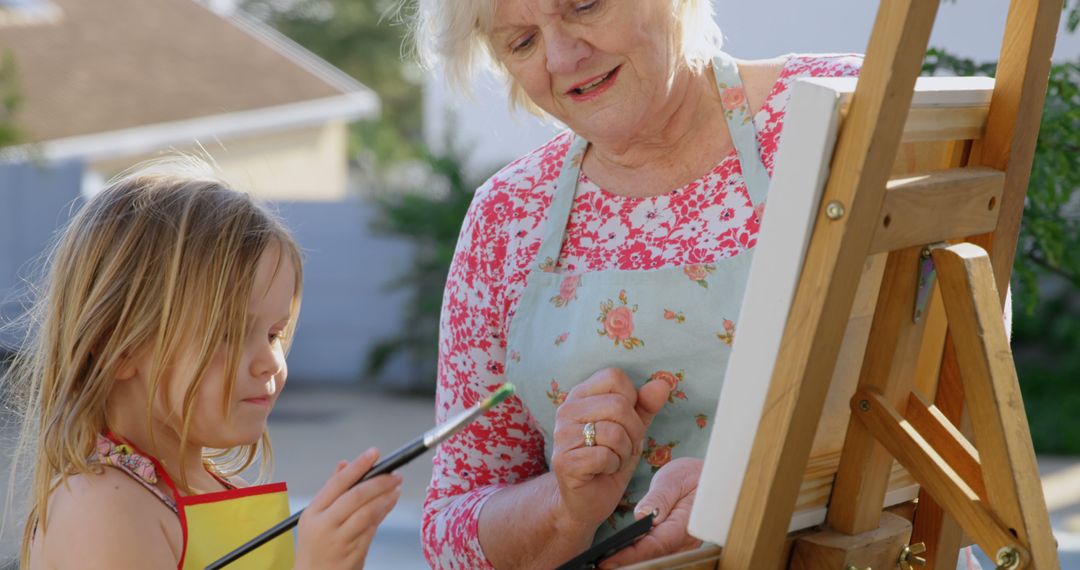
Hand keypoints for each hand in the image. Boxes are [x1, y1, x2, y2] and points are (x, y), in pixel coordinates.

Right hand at [295, 448, 401, 569]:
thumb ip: (332, 491)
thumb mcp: (316, 518)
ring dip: (386, 497)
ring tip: (397, 487)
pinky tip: (391, 502)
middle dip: (379, 482)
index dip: (358, 465)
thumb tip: (344, 463)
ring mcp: (338, 541)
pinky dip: (383, 513)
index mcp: (313, 512)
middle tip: (395, 474)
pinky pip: (372, 528)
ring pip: (368, 512)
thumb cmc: (317, 546)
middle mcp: (324, 525)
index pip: (338, 483)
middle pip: (356, 496)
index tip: (374, 453)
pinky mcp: (353, 554)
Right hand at [550, 368, 670, 529]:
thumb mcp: (632, 430)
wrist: (585, 499)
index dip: (631, 400)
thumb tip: (663, 384)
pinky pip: (604, 456)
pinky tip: (603, 470)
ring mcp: (562, 436)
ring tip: (613, 459)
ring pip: (614, 432)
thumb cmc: (609, 459)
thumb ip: (645, 406)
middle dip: (633, 431)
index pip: (614, 377)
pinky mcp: (565, 462)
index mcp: (581, 395)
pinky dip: (613, 466)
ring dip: (624, 452)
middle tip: (623, 447)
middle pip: (618, 405)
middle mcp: (567, 410)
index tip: (624, 421)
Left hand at [599, 457, 703, 567]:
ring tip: (608, 564)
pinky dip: (640, 556)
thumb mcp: (674, 479)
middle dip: (629, 563)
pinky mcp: (677, 543)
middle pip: (654, 558)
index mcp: (684, 524)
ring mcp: (683, 544)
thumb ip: (660, 497)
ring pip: (656, 558)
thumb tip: (644, 515)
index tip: (608, 561)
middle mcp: (686, 540)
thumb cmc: (693, 475)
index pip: (654, 546)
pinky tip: (622, 557)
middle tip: (602, 566)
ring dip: (634, 562)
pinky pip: (659, 553)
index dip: (631, 556)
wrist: (711, 478)